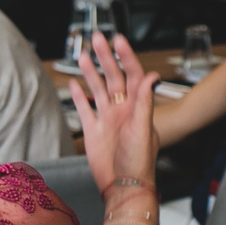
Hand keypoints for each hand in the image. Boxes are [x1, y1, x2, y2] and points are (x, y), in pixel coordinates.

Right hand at [70, 30, 158, 195]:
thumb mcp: (144, 129)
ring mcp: (107, 119)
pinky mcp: (93, 131)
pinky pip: (85, 109)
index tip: (118, 40)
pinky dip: (79, 95)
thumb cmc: (139, 162)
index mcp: (137, 107)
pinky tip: (74, 83)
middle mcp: (122, 110)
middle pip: (112, 77)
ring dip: (90, 72)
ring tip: (82, 55)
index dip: (126, 57)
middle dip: (105, 57)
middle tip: (96, 38)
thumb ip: (145, 102)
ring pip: (97, 89)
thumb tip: (151, 76)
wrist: (123, 186)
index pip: (132, 74)